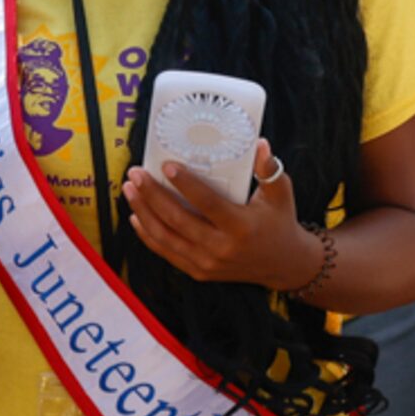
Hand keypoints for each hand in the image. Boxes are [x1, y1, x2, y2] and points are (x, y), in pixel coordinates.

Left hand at [121, 137, 319, 290]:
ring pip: (165, 237)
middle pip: (177, 219)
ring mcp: (207, 263)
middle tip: (136, 174)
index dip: (185, 184)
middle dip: (151, 195)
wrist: (284, 264)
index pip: (207, 203)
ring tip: (130, 190)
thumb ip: (270, 170)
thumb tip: (259, 144)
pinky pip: (166, 252)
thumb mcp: (281, 195)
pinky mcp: (199, 271)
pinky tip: (137, 216)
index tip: (166, 165)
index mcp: (241, 227)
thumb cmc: (280, 223)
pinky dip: (148, 234)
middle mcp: (222, 248)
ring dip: (143, 212)